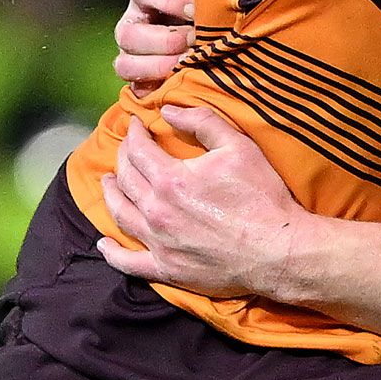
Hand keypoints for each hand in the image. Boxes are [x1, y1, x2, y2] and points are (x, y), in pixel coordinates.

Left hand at [96, 107, 310, 299]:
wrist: (276, 249)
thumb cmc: (261, 196)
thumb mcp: (238, 146)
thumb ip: (202, 122)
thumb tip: (168, 111)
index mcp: (170, 179)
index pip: (138, 149)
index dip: (133, 133)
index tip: (134, 123)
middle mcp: (156, 210)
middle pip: (126, 179)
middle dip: (122, 157)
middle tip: (126, 148)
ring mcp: (158, 242)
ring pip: (119, 214)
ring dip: (111, 194)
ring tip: (109, 182)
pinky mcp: (166, 268)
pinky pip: (128, 262)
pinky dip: (112, 253)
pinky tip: (104, 244)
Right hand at [114, 0, 196, 87]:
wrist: (210, 42)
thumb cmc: (204, 9)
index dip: (166, 0)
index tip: (194, 10)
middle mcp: (133, 23)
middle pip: (129, 32)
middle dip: (163, 40)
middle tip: (192, 42)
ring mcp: (131, 54)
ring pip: (125, 63)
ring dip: (157, 66)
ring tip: (186, 65)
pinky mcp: (138, 80)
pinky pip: (134, 88)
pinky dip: (154, 87)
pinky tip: (178, 84)